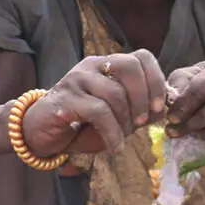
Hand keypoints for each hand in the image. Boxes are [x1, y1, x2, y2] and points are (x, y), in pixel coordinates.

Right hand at [18, 50, 167, 156]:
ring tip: (122, 138)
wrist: (40, 132)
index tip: (159, 108)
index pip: (142, 57)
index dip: (156, 80)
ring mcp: (78, 79)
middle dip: (143, 98)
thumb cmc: (81, 124)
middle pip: (130, 66)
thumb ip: (139, 109)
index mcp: (107, 65)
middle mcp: (93, 66)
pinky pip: (100, 113)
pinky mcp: (66, 97)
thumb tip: (165, 108)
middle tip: (142, 123)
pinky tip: (114, 146)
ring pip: (116, 94)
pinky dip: (113, 134)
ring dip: (126, 122)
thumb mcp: (117, 116)